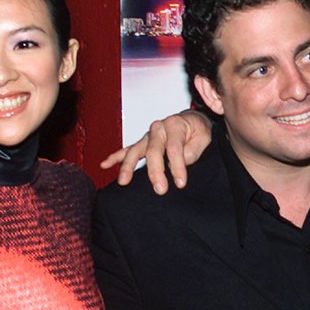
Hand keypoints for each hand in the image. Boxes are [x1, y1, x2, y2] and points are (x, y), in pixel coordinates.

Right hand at [99, 110, 213, 194]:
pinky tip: (104, 165)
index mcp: (175, 124)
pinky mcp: (142, 143)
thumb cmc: (198, 130)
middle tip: (160, 189)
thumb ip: (193, 150)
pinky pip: (127, 150)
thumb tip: (181, 161)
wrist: (191, 120)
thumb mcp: (204, 138)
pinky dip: (115, 157)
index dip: (178, 167)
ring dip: (128, 166)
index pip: (175, 149)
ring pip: (135, 151)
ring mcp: (148, 136)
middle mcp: (158, 128)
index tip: (181, 183)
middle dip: (155, 171)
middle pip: (153, 151)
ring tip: (124, 181)